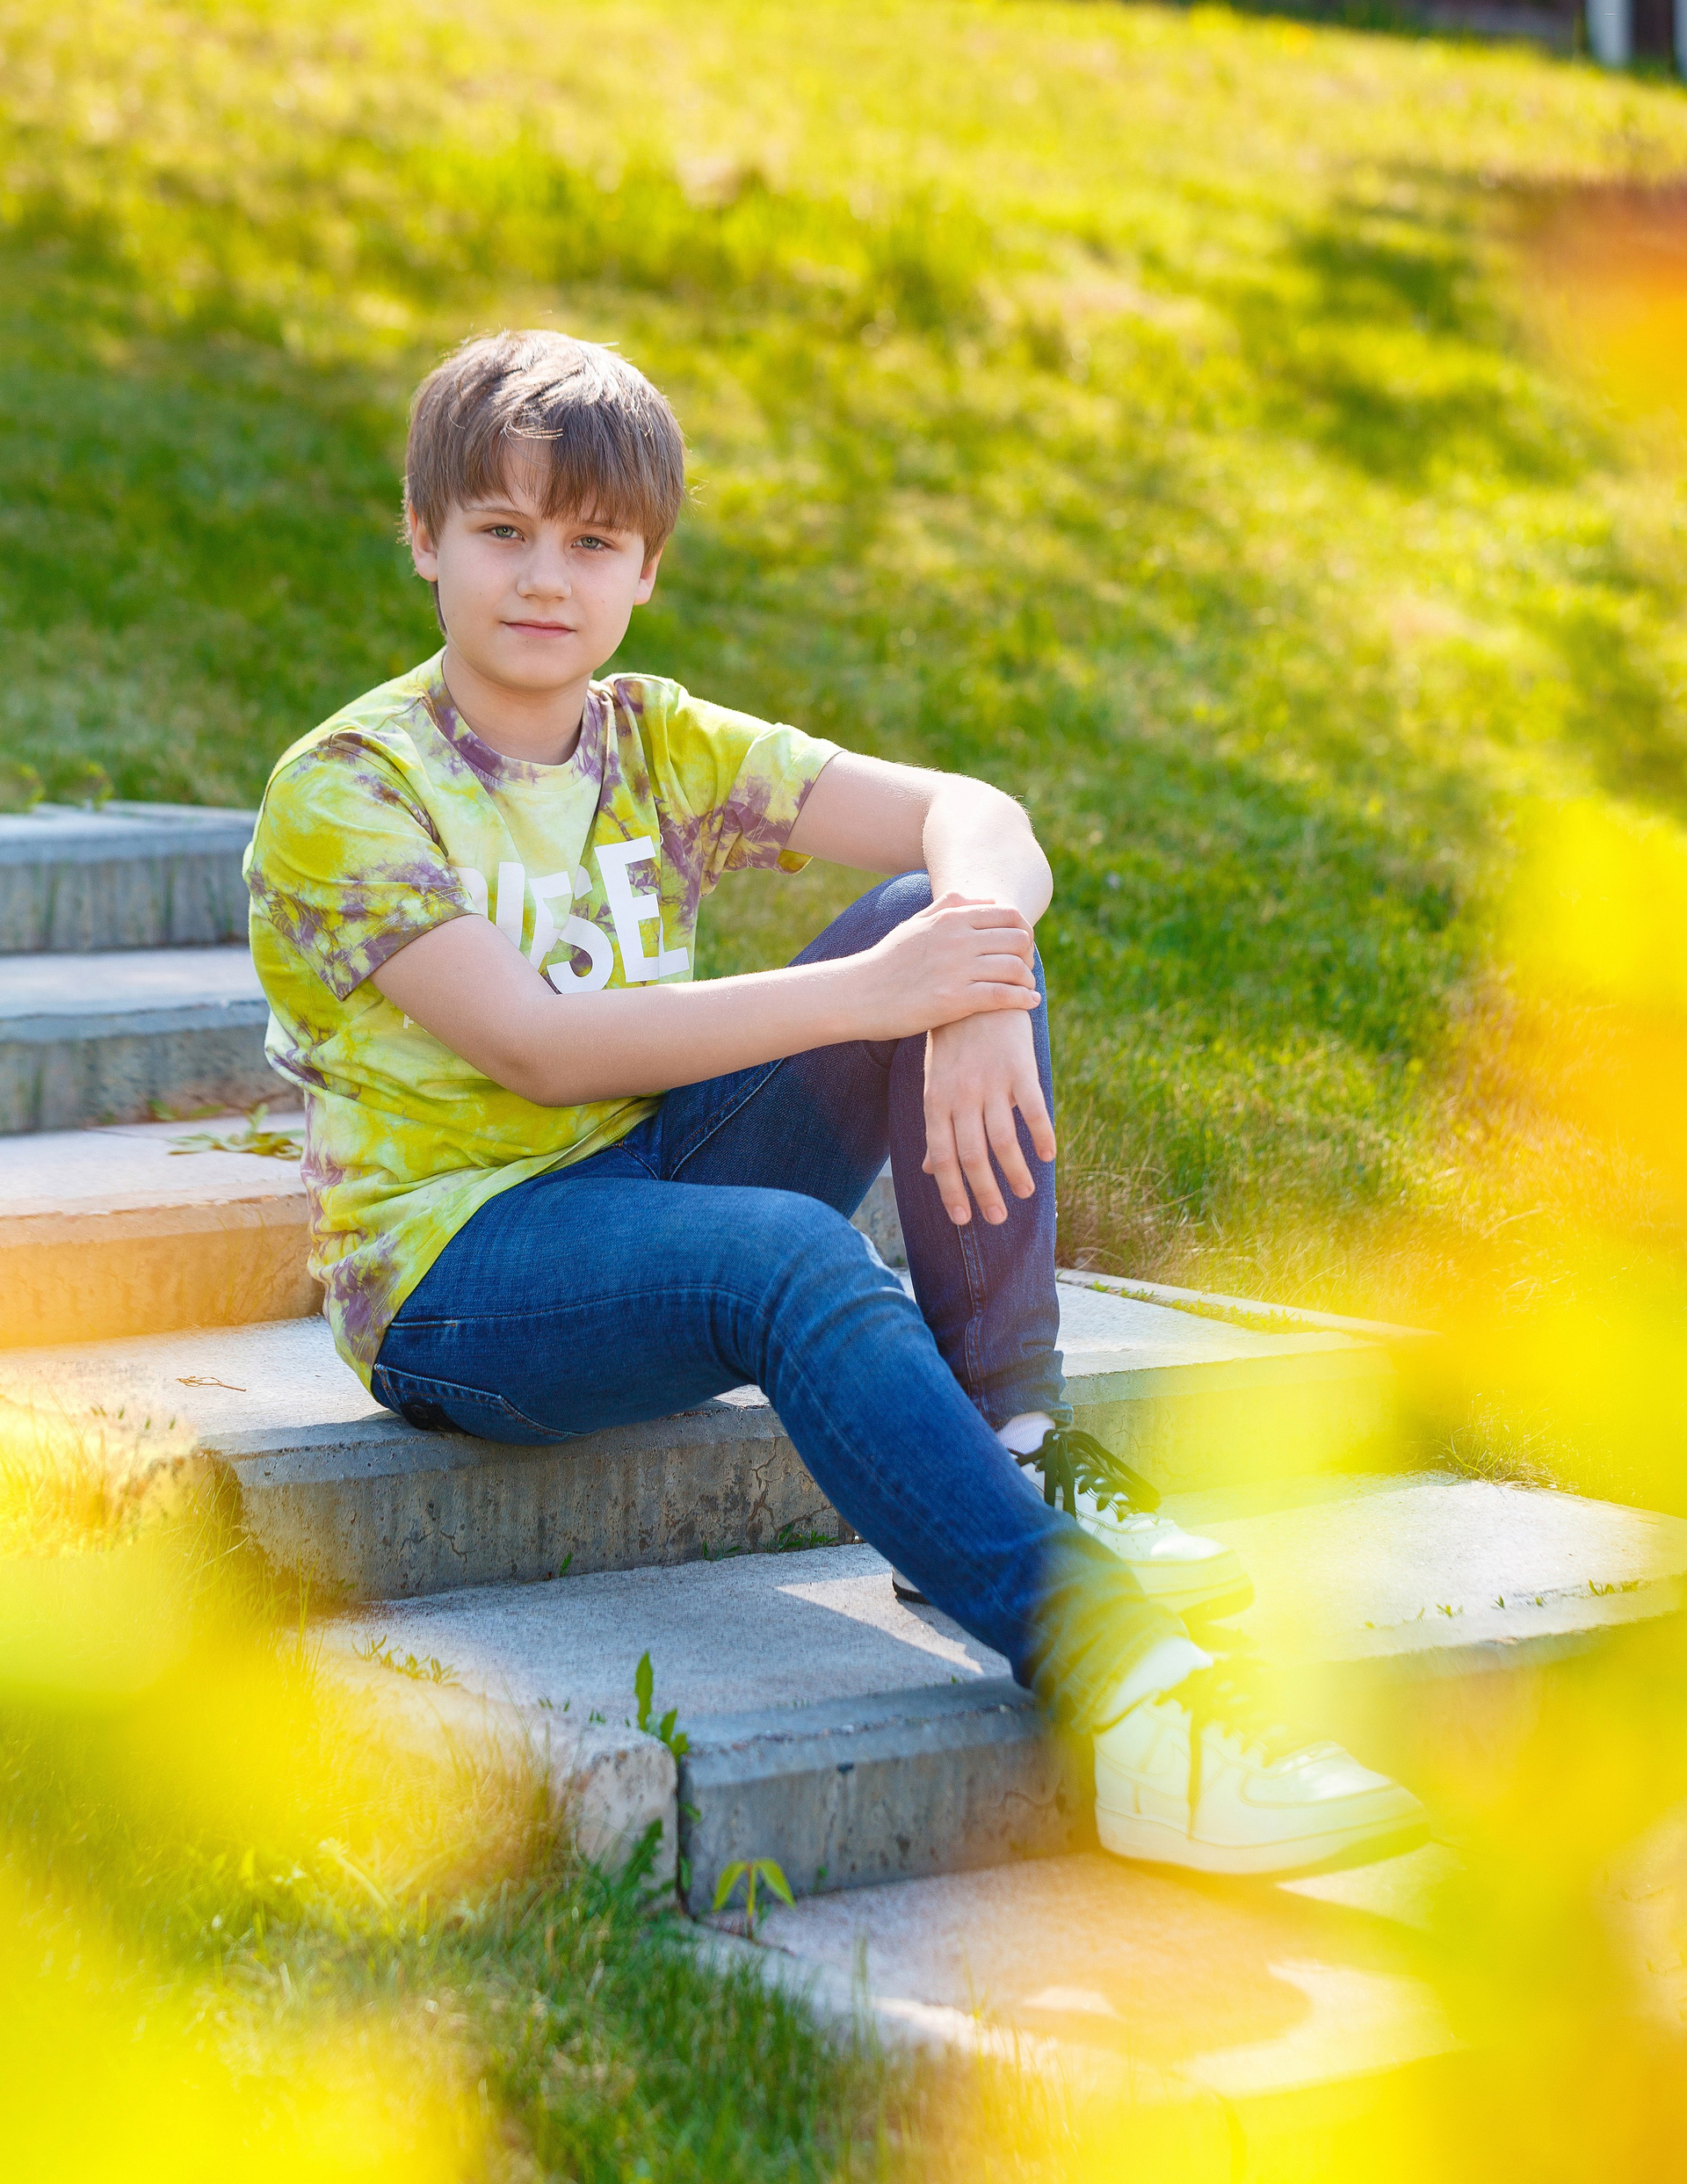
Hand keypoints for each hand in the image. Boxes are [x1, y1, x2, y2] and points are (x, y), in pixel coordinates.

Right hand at [848, 892, 1038, 1041]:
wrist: (857, 995)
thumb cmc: (888, 961)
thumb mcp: (915, 924)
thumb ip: (948, 906)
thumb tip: (982, 897)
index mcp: (950, 918)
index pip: (1009, 915)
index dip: (1024, 931)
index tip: (1021, 948)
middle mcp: (957, 939)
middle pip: (1018, 939)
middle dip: (1028, 955)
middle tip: (1025, 969)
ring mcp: (956, 969)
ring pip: (1014, 967)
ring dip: (1027, 979)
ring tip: (1026, 988)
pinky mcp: (954, 1000)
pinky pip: (1002, 995)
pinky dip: (1022, 999)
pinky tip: (1028, 1003)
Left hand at [921, 1008, 1055, 1224]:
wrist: (978, 990)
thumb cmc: (954, 1043)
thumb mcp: (936, 1082)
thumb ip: (938, 1127)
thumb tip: (931, 1171)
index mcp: (937, 1100)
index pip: (942, 1157)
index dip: (952, 1191)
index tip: (963, 1219)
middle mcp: (961, 1095)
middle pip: (972, 1156)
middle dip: (984, 1193)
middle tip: (997, 1218)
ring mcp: (991, 1081)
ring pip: (1002, 1140)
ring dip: (1015, 1172)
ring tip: (1025, 1194)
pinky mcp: (1019, 1067)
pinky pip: (1033, 1110)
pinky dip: (1041, 1136)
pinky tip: (1048, 1156)